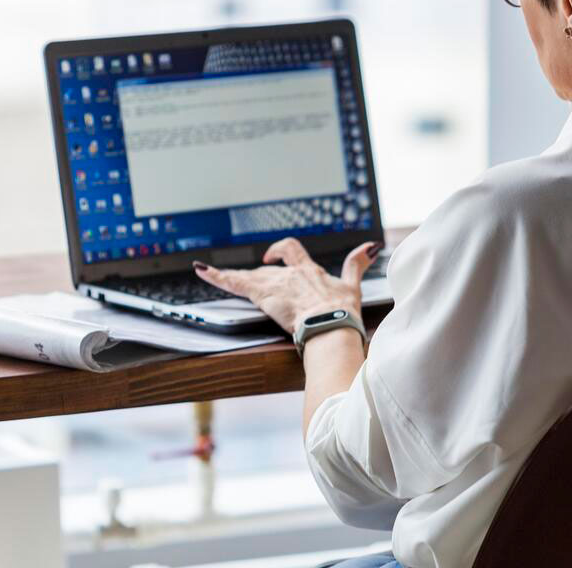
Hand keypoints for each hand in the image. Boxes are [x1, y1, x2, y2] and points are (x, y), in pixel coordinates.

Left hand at [193, 238, 381, 333]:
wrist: (330, 325)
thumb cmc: (342, 312)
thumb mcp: (352, 287)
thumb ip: (357, 264)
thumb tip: (371, 246)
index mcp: (310, 271)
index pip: (293, 252)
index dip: (281, 252)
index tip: (272, 257)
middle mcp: (290, 274)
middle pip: (267, 269)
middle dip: (259, 273)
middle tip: (252, 278)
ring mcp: (275, 284)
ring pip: (249, 277)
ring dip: (232, 277)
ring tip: (210, 273)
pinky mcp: (262, 295)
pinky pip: (234, 282)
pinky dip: (216, 275)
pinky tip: (201, 270)